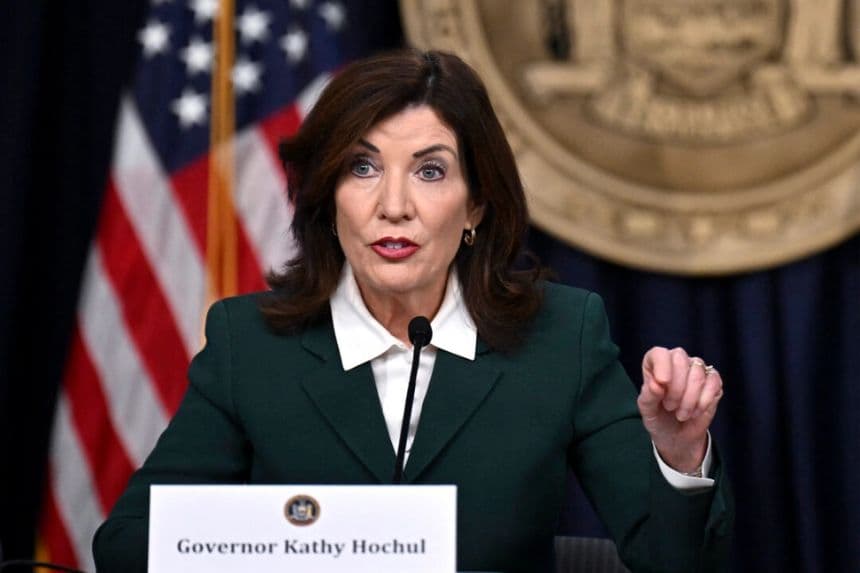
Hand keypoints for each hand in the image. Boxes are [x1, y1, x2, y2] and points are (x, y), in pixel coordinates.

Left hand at [637, 346, 723, 472]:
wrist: (677, 437)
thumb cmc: (659, 418)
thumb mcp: (647, 410)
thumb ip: (649, 395)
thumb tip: (657, 384)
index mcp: (656, 365)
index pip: (659, 353)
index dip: (662, 365)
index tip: (662, 383)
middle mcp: (677, 362)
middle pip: (680, 359)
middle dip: (676, 388)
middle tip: (670, 406)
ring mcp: (696, 370)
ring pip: (697, 373)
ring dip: (689, 399)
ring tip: (681, 414)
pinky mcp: (713, 382)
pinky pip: (713, 383)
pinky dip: (703, 401)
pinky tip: (695, 412)